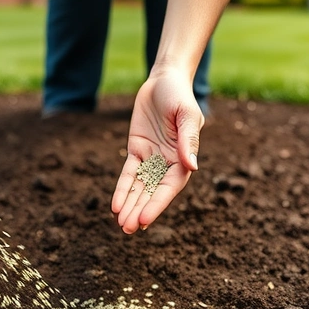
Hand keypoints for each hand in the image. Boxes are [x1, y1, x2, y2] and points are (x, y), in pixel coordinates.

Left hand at [111, 66, 203, 233]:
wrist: (164, 80)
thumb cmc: (180, 97)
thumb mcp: (187, 115)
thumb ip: (189, 141)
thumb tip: (192, 167)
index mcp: (184, 160)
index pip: (168, 188)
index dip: (156, 205)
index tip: (144, 220)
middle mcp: (168, 164)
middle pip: (152, 193)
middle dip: (139, 210)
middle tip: (127, 229)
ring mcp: (151, 159)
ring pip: (139, 188)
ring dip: (130, 205)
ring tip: (120, 224)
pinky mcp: (137, 152)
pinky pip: (128, 174)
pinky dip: (122, 189)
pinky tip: (115, 205)